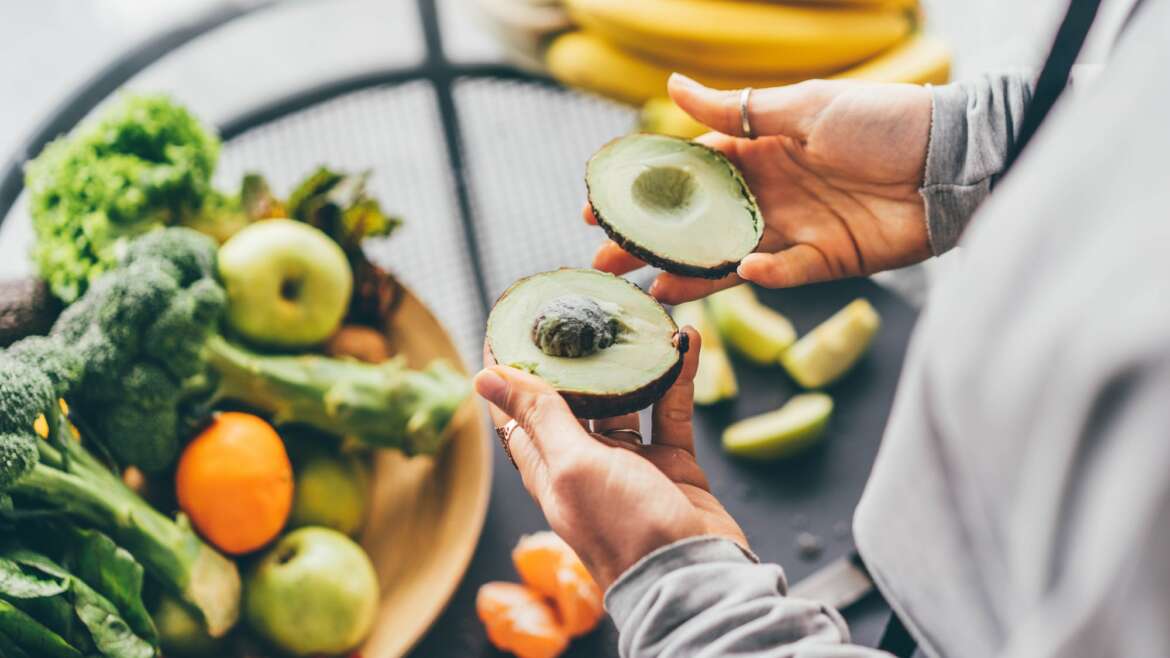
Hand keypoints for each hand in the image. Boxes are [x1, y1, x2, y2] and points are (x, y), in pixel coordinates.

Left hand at [474, 327, 745, 588]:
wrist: (693, 575)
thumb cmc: (624, 528)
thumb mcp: (572, 465)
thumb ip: (538, 417)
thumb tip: (484, 377)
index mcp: (549, 471)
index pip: (516, 413)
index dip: (508, 373)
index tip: (507, 325)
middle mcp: (586, 465)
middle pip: (572, 401)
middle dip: (573, 358)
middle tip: (577, 308)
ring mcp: (631, 465)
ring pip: (625, 400)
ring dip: (629, 363)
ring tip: (632, 319)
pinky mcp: (672, 465)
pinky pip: (672, 411)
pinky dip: (678, 377)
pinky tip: (686, 342)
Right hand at [589, 74, 933, 303]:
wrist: (953, 159)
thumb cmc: (881, 120)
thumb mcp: (803, 106)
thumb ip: (735, 110)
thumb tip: (672, 87)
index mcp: (756, 150)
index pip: (685, 174)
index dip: (642, 191)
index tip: (597, 207)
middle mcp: (766, 194)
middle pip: (695, 224)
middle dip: (649, 244)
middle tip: (604, 264)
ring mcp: (793, 230)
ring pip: (728, 258)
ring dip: (689, 273)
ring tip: (649, 290)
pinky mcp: (825, 261)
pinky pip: (785, 272)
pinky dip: (766, 274)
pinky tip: (744, 269)